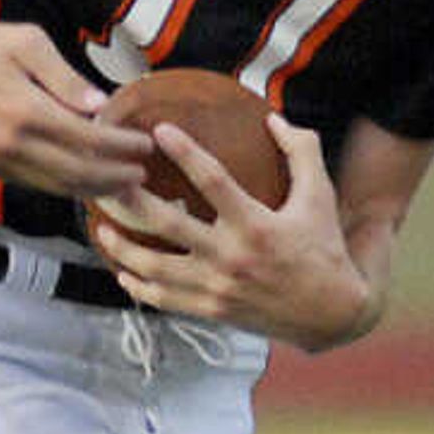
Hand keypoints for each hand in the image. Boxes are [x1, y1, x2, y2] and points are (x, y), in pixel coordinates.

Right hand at [0, 12, 157, 200]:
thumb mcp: (27, 43)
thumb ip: (66, 77)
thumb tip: (100, 106)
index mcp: (26, 111)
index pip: (88, 140)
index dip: (122, 147)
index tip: (145, 145)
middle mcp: (9, 144)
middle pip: (76, 173)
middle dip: (114, 177)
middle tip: (141, 175)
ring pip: (52, 185)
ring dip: (89, 188)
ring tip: (118, 184)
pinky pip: (29, 182)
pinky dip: (59, 184)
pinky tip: (78, 178)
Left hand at [91, 119, 367, 345]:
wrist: (332, 315)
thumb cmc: (324, 248)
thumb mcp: (321, 197)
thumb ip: (302, 152)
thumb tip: (272, 118)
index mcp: (257, 225)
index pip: (213, 180)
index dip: (185, 151)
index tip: (159, 130)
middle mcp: (232, 258)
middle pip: (168, 225)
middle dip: (132, 201)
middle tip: (108, 179)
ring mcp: (218, 288)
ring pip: (157, 269)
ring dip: (124, 248)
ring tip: (102, 228)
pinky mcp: (213, 311)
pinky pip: (165, 300)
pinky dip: (140, 287)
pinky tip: (124, 272)